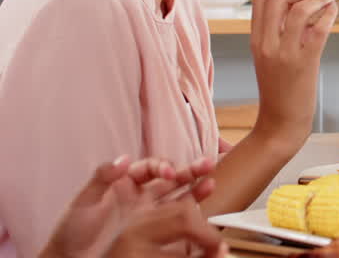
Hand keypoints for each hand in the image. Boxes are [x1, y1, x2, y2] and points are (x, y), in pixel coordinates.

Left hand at [40, 156, 217, 257]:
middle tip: (205, 165)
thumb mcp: (82, 202)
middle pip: (170, 178)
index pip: (149, 167)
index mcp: (124, 185)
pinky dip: (192, 210)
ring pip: (178, 196)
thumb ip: (101, 177)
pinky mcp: (155, 233)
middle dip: (188, 170)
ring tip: (210, 182)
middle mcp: (140, 197)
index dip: (162, 166)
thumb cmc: (71, 234)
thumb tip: (123, 159)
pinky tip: (202, 206)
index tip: (168, 173)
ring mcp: (149, 215)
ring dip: (195, 187)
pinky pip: (177, 218)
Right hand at [249, 0, 338, 149]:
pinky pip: (318, 29)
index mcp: (255, 39)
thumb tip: (305, 6)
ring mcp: (284, 53)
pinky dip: (329, 14)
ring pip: (298, 10)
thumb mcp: (271, 56)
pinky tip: (335, 11)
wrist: (280, 122)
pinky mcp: (304, 63)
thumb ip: (280, 31)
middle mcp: (266, 43)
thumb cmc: (280, 89)